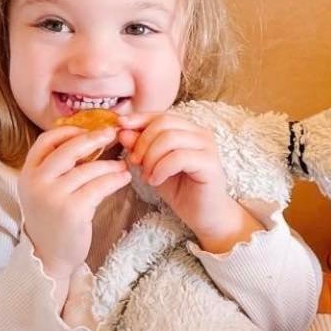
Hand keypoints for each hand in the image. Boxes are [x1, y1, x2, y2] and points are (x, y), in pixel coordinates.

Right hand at [18, 124, 129, 282]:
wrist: (49, 256)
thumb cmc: (51, 219)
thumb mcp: (43, 190)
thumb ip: (55, 167)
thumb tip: (85, 138)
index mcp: (28, 173)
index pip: (46, 140)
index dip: (69, 131)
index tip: (87, 129)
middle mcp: (37, 182)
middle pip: (69, 149)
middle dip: (94, 138)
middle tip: (112, 134)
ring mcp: (54, 196)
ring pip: (89, 169)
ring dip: (110, 164)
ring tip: (122, 164)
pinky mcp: (73, 210)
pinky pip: (99, 186)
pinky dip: (114, 179)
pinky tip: (123, 177)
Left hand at [119, 112, 258, 253]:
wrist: (203, 216)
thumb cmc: (180, 190)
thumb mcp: (153, 166)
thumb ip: (140, 148)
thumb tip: (122, 131)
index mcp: (188, 129)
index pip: (160, 115)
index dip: (139, 118)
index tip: (120, 126)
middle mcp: (200, 133)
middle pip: (164, 123)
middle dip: (142, 141)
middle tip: (134, 161)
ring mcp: (207, 147)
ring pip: (170, 138)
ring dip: (151, 157)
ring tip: (146, 175)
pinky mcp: (210, 163)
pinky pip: (178, 157)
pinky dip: (161, 168)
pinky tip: (155, 181)